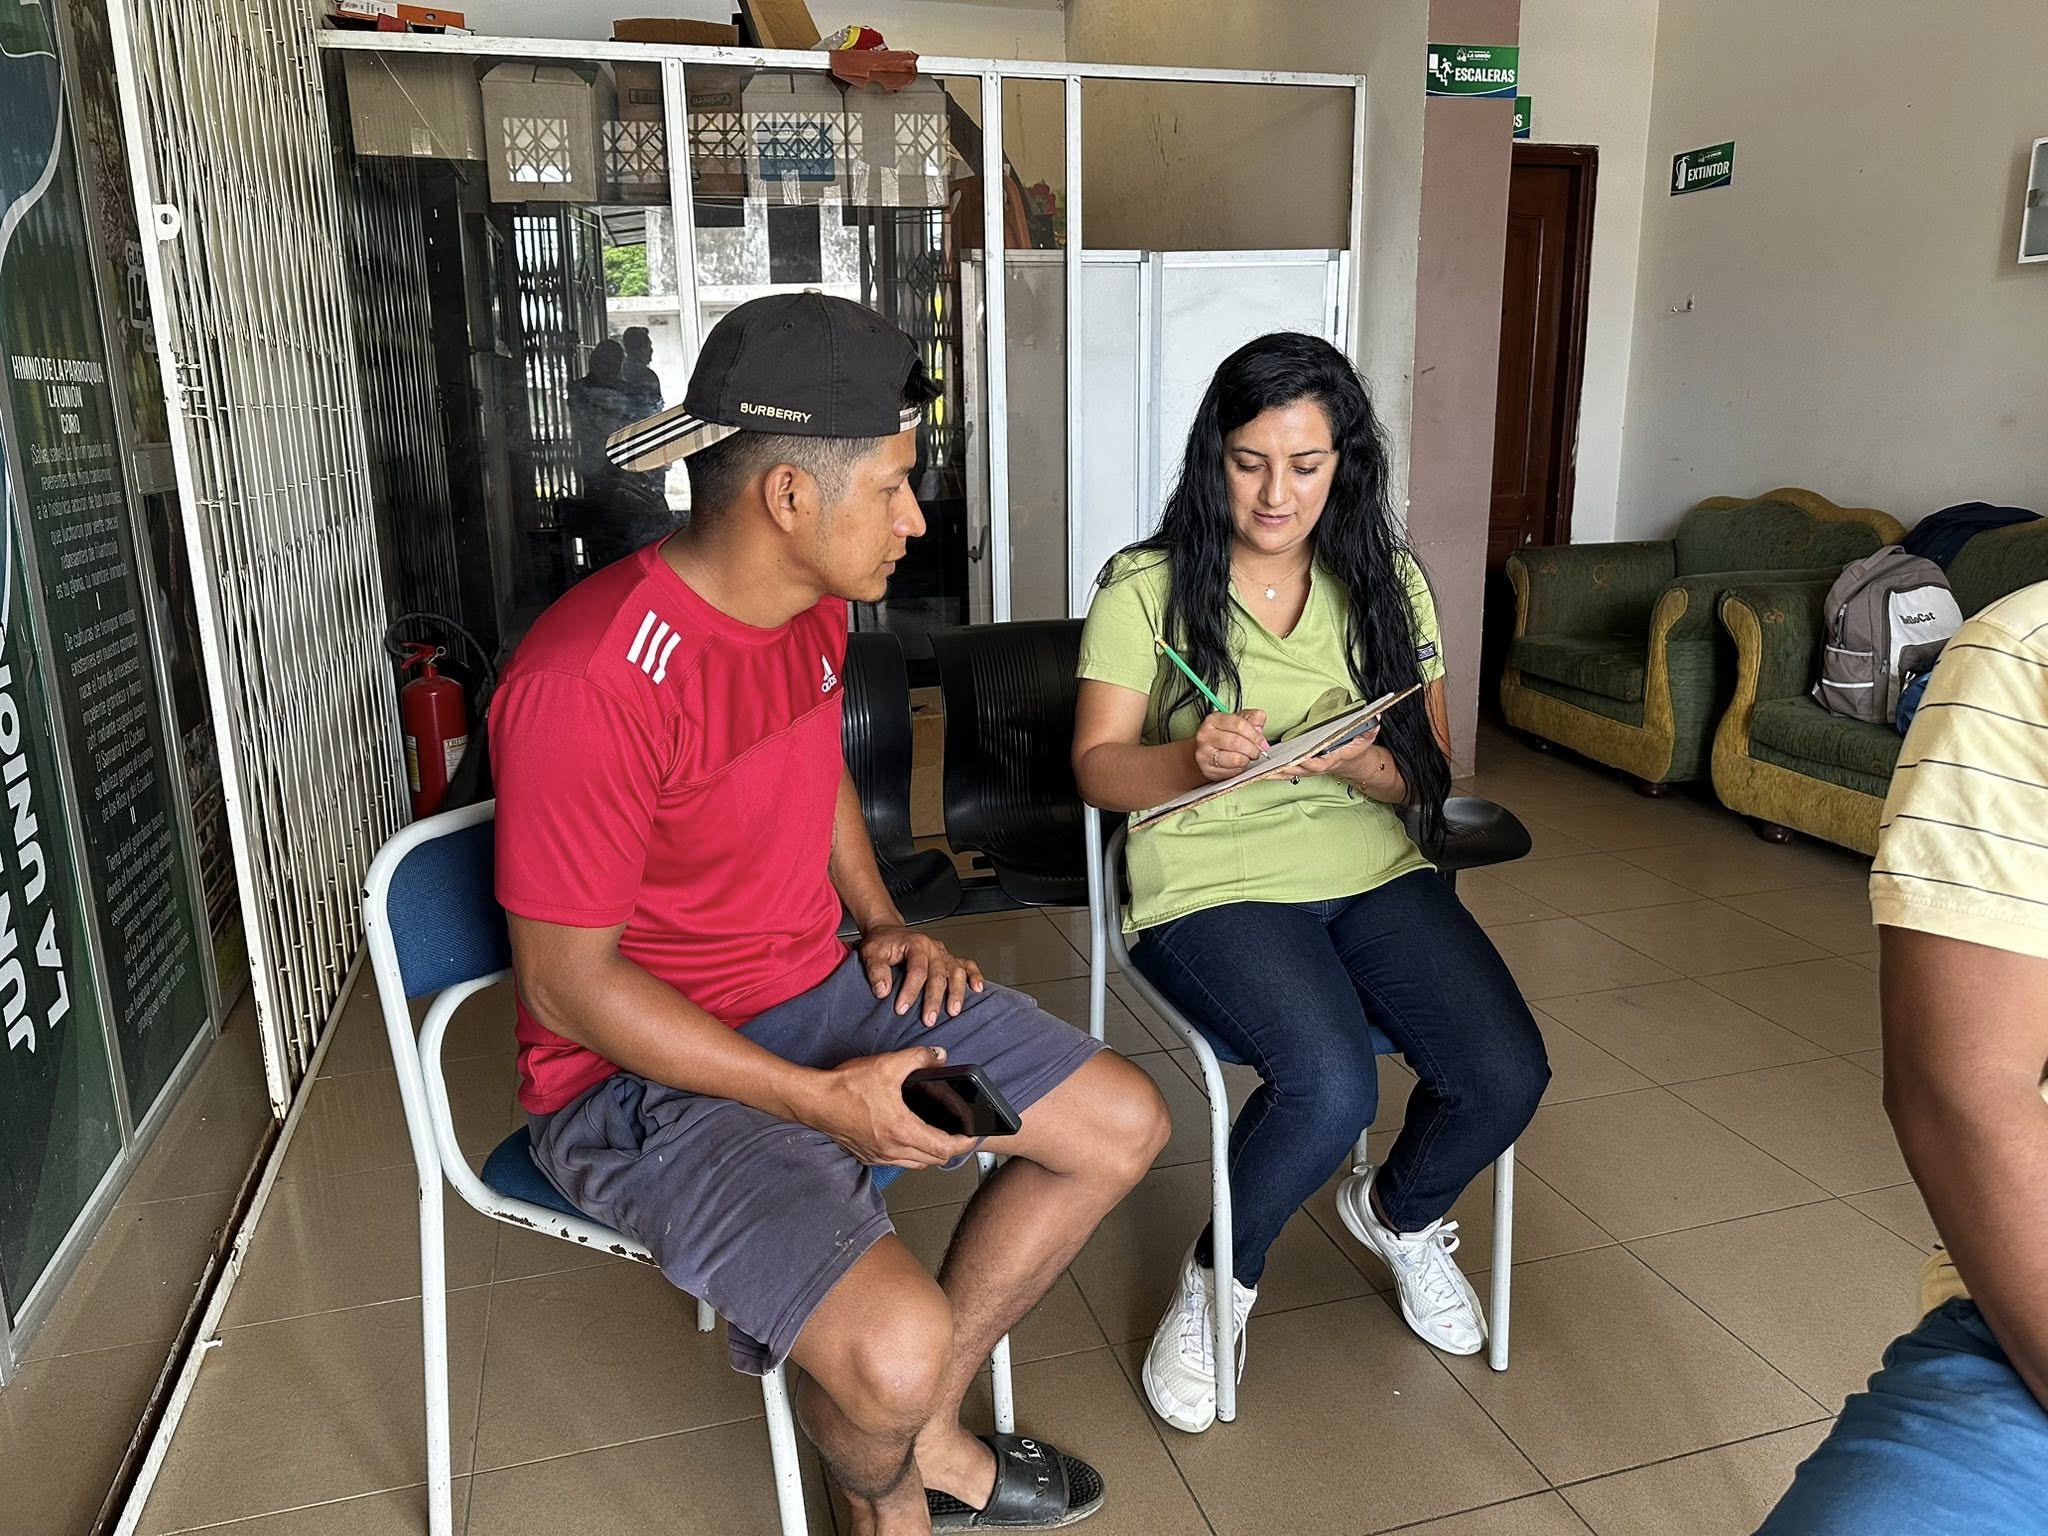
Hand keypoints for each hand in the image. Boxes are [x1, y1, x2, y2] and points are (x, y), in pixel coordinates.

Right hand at [803, 1045, 979, 1167]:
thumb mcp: (887, 1064)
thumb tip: (938, 1056)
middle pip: (933, 1161)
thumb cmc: (845, 1087)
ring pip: (915, 1164)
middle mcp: (892, 1150)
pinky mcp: (866, 1155)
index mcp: (902, 1131)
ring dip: (930, 1154)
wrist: (813, 1101)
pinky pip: (896, 1162)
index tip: (972, 1135)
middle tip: (958, 1134)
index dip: (964, 1144)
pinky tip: (907, 1137)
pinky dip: (909, 1154)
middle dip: (950, 1149)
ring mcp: (878, 1156)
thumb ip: (918, 1058)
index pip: (945, 1149)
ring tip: (936, 1136)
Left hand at [859, 925, 984, 1025]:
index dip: (910, 992)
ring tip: (953, 1011)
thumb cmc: (882, 943)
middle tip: (928, 1019)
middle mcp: (933, 948)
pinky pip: (967, 965)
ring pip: (956, 972)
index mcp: (916, 944)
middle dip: (934, 999)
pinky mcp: (948, 958)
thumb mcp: (871, 953)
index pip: (917, 971)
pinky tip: (977, 989)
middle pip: (939, 975)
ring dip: (957, 993)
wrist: (888, 932)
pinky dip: (975, 976)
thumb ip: (876, 971)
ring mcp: (943, 953)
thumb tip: (882, 991)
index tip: (901, 1009)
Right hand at [1192, 709, 1268, 781]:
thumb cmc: (1225, 735)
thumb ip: (1252, 718)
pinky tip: (1238, 764)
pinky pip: (1230, 772)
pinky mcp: (1207, 769)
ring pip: (1234, 759)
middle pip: (1236, 742)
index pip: (1239, 724)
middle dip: (1252, 749)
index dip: (1254, 735)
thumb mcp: (1239, 721)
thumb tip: (1258, 724)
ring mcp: (1204, 753)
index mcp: (1214, 719)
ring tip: (1247, 757)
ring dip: (1246, 760)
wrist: (1207, 752)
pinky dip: (1239, 769)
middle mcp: (1205, 735)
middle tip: (1256, 752)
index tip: (1262, 742)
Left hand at [1263, 726, 1381, 784]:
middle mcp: (1318, 767)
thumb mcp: (1366, 738)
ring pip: (1289, 772)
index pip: (1320, 763)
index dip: (1311, 762)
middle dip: (1285, 769)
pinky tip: (1259, 768)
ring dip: (1274, 772)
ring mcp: (1308, 769)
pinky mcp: (1301, 767)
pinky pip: (1285, 771)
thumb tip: (1375, 718)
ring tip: (1259, 769)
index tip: (1302, 759)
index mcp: (1331, 760)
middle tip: (1270, 766)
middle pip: (1299, 770)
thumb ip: (1370, 729)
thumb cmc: (1356, 749)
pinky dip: (1273, 770)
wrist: (1352, 762)